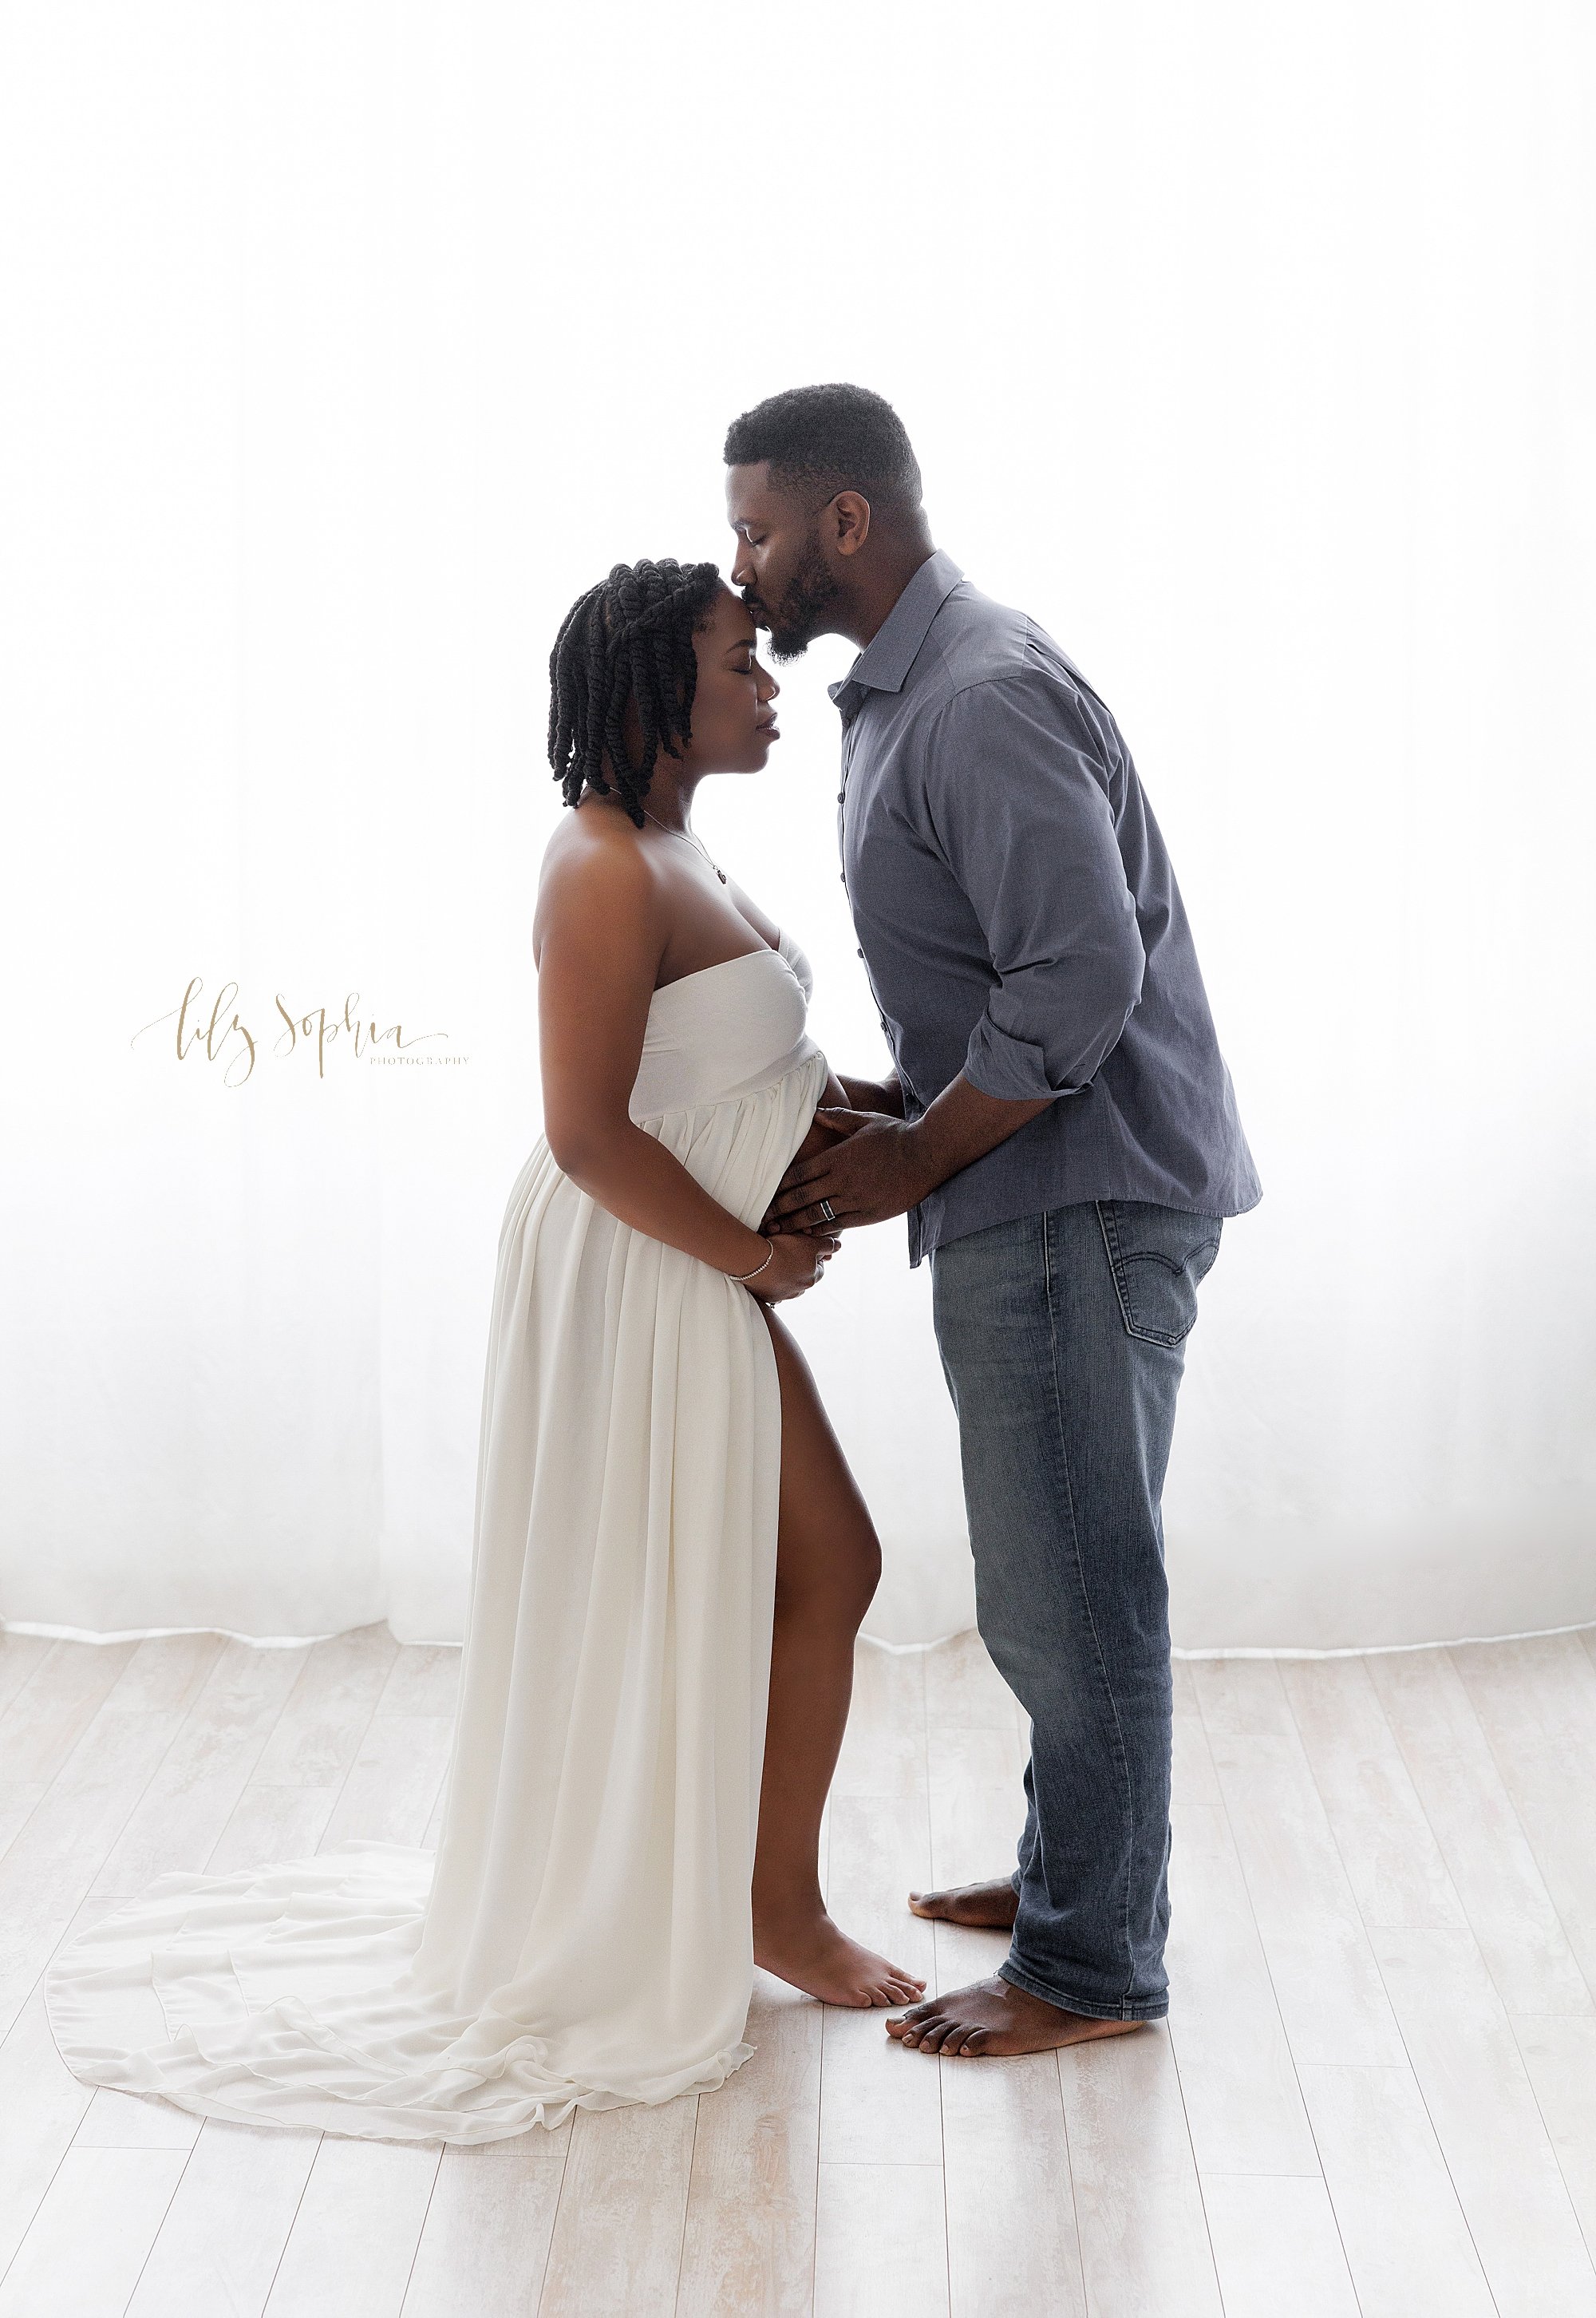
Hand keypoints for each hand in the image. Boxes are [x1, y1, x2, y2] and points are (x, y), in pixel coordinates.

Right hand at [743, 1229, 840, 1303]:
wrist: (756, 1262)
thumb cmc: (784, 1251)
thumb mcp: (810, 1243)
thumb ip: (826, 1245)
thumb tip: (838, 1246)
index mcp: (812, 1278)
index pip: (819, 1268)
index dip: (814, 1257)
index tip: (806, 1248)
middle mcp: (799, 1290)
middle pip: (804, 1277)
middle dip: (800, 1266)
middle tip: (790, 1253)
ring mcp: (782, 1295)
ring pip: (788, 1284)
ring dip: (785, 1275)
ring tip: (776, 1261)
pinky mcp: (766, 1296)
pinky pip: (772, 1288)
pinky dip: (771, 1281)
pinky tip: (766, 1271)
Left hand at [762, 1109, 934, 1233]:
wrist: (927, 1156)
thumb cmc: (895, 1135)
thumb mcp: (865, 1121)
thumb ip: (837, 1118)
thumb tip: (814, 1111)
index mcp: (837, 1158)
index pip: (799, 1175)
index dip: (779, 1187)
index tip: (765, 1195)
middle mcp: (842, 1181)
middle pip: (801, 1199)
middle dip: (779, 1210)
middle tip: (762, 1220)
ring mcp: (855, 1200)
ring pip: (816, 1216)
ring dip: (794, 1225)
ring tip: (778, 1232)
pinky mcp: (868, 1215)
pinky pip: (838, 1225)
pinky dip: (820, 1229)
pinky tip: (808, 1233)